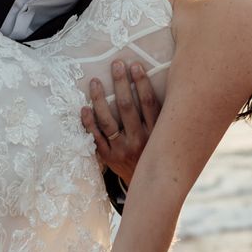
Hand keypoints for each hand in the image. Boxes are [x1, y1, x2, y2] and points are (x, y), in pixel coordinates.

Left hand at [81, 60, 160, 185]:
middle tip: (116, 65)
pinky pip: (96, 138)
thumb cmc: (156, 153)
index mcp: (157, 133)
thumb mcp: (165, 137)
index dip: (142, 83)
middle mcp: (140, 141)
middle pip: (127, 108)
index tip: (135, 65)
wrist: (149, 186)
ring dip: (100, 99)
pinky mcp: (109, 158)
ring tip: (95, 82)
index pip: (148, 103)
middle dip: (121, 84)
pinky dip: (89, 123)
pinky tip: (84, 108)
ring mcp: (123, 150)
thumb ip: (162, 115)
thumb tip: (166, 85)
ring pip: (108, 121)